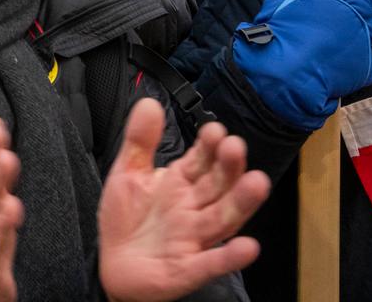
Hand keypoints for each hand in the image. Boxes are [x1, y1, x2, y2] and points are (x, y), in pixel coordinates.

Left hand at [97, 98, 269, 301]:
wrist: (113, 267)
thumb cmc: (126, 220)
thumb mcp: (127, 174)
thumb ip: (139, 140)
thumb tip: (149, 103)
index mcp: (180, 184)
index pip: (200, 161)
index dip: (208, 146)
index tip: (215, 129)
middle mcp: (192, 209)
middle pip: (217, 186)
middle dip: (228, 167)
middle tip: (235, 146)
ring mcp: (194, 239)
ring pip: (222, 219)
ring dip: (241, 202)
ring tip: (258, 182)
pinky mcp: (189, 269)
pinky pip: (211, 263)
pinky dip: (229, 256)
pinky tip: (247, 247)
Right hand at [231, 0, 371, 131]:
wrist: (285, 71)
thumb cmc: (280, 29)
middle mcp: (359, 9)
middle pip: (368, 1)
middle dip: (354, 6)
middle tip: (331, 17)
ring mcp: (365, 37)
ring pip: (370, 29)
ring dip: (356, 32)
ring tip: (331, 42)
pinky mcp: (367, 65)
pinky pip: (365, 58)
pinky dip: (353, 59)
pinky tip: (333, 62)